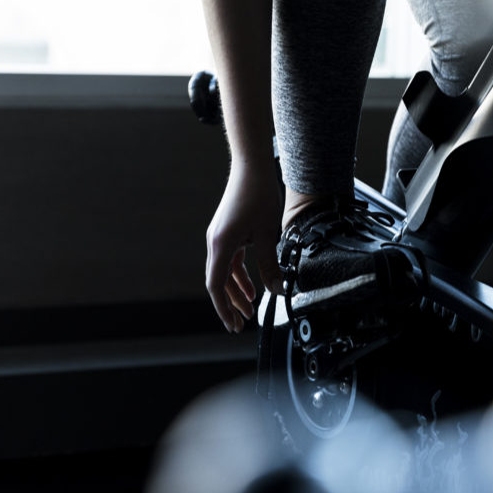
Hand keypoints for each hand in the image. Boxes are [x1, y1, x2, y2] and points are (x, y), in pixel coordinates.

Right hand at [206, 160, 282, 331]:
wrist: (251, 168)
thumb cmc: (259, 196)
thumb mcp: (268, 235)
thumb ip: (270, 265)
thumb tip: (277, 290)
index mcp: (222, 245)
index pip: (216, 285)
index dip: (224, 308)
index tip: (233, 324)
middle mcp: (215, 243)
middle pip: (218, 282)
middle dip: (230, 305)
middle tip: (241, 325)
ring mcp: (219, 237)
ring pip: (224, 272)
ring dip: (236, 291)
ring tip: (251, 309)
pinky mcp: (226, 233)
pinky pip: (229, 261)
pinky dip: (239, 275)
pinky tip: (252, 287)